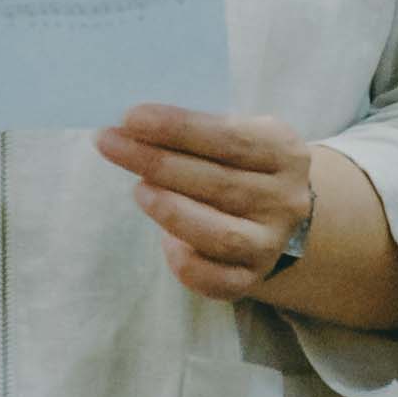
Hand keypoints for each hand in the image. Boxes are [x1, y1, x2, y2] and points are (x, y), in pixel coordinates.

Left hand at [103, 102, 381, 305]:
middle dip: (158, 162)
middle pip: (219, 184)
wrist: (269, 213)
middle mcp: (285, 200)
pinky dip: (185, 262)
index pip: (231, 138)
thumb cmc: (235, 163)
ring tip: (138, 189)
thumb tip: (132, 126)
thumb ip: (195, 131)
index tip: (132, 117)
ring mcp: (270, 243)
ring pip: (220, 235)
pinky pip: (214, 279)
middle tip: (111, 144)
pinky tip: (166, 241)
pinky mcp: (250, 277)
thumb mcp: (232, 134)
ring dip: (171, 211)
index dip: (179, 128)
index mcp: (285, 152)